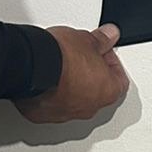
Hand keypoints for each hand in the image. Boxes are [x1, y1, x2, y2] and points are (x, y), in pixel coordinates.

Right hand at [15, 23, 129, 124]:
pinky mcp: (44, 115)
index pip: (119, 78)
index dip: (110, 60)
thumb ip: (102, 40)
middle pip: (97, 90)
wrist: (32, 66)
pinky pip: (52, 104)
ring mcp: (67, 114)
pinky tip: (46, 78)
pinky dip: (51, 93)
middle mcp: (90, 108)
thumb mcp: (88, 40)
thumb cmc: (63, 57)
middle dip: (91, 73)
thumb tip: (109, 35)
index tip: (101, 49)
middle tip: (81, 56)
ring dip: (71, 85)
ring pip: (75, 99)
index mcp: (108, 92)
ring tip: (61, 65)